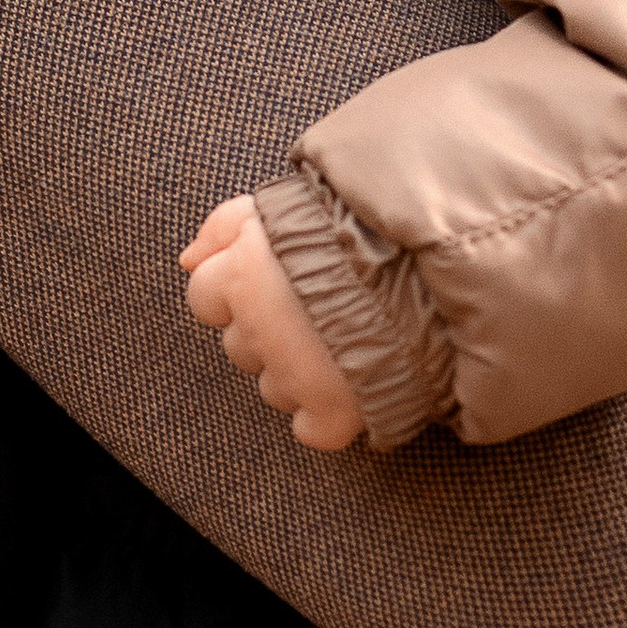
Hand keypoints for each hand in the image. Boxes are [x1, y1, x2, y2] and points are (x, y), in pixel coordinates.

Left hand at [179, 194, 365, 450]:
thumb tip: (186, 259)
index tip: (281, 283)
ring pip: (274, 386)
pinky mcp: (332, 413)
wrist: (440, 260)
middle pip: (241, 344)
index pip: (205, 296)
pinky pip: (311, 429)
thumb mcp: (292, 198)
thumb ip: (229, 222)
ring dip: (301, 370)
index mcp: (244, 272)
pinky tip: (358, 382)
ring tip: (351, 338)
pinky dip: (331, 415)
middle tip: (325, 307)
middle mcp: (259, 327)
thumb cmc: (368, 222)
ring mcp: (293, 374)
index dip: (240, 291)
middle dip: (273, 330)